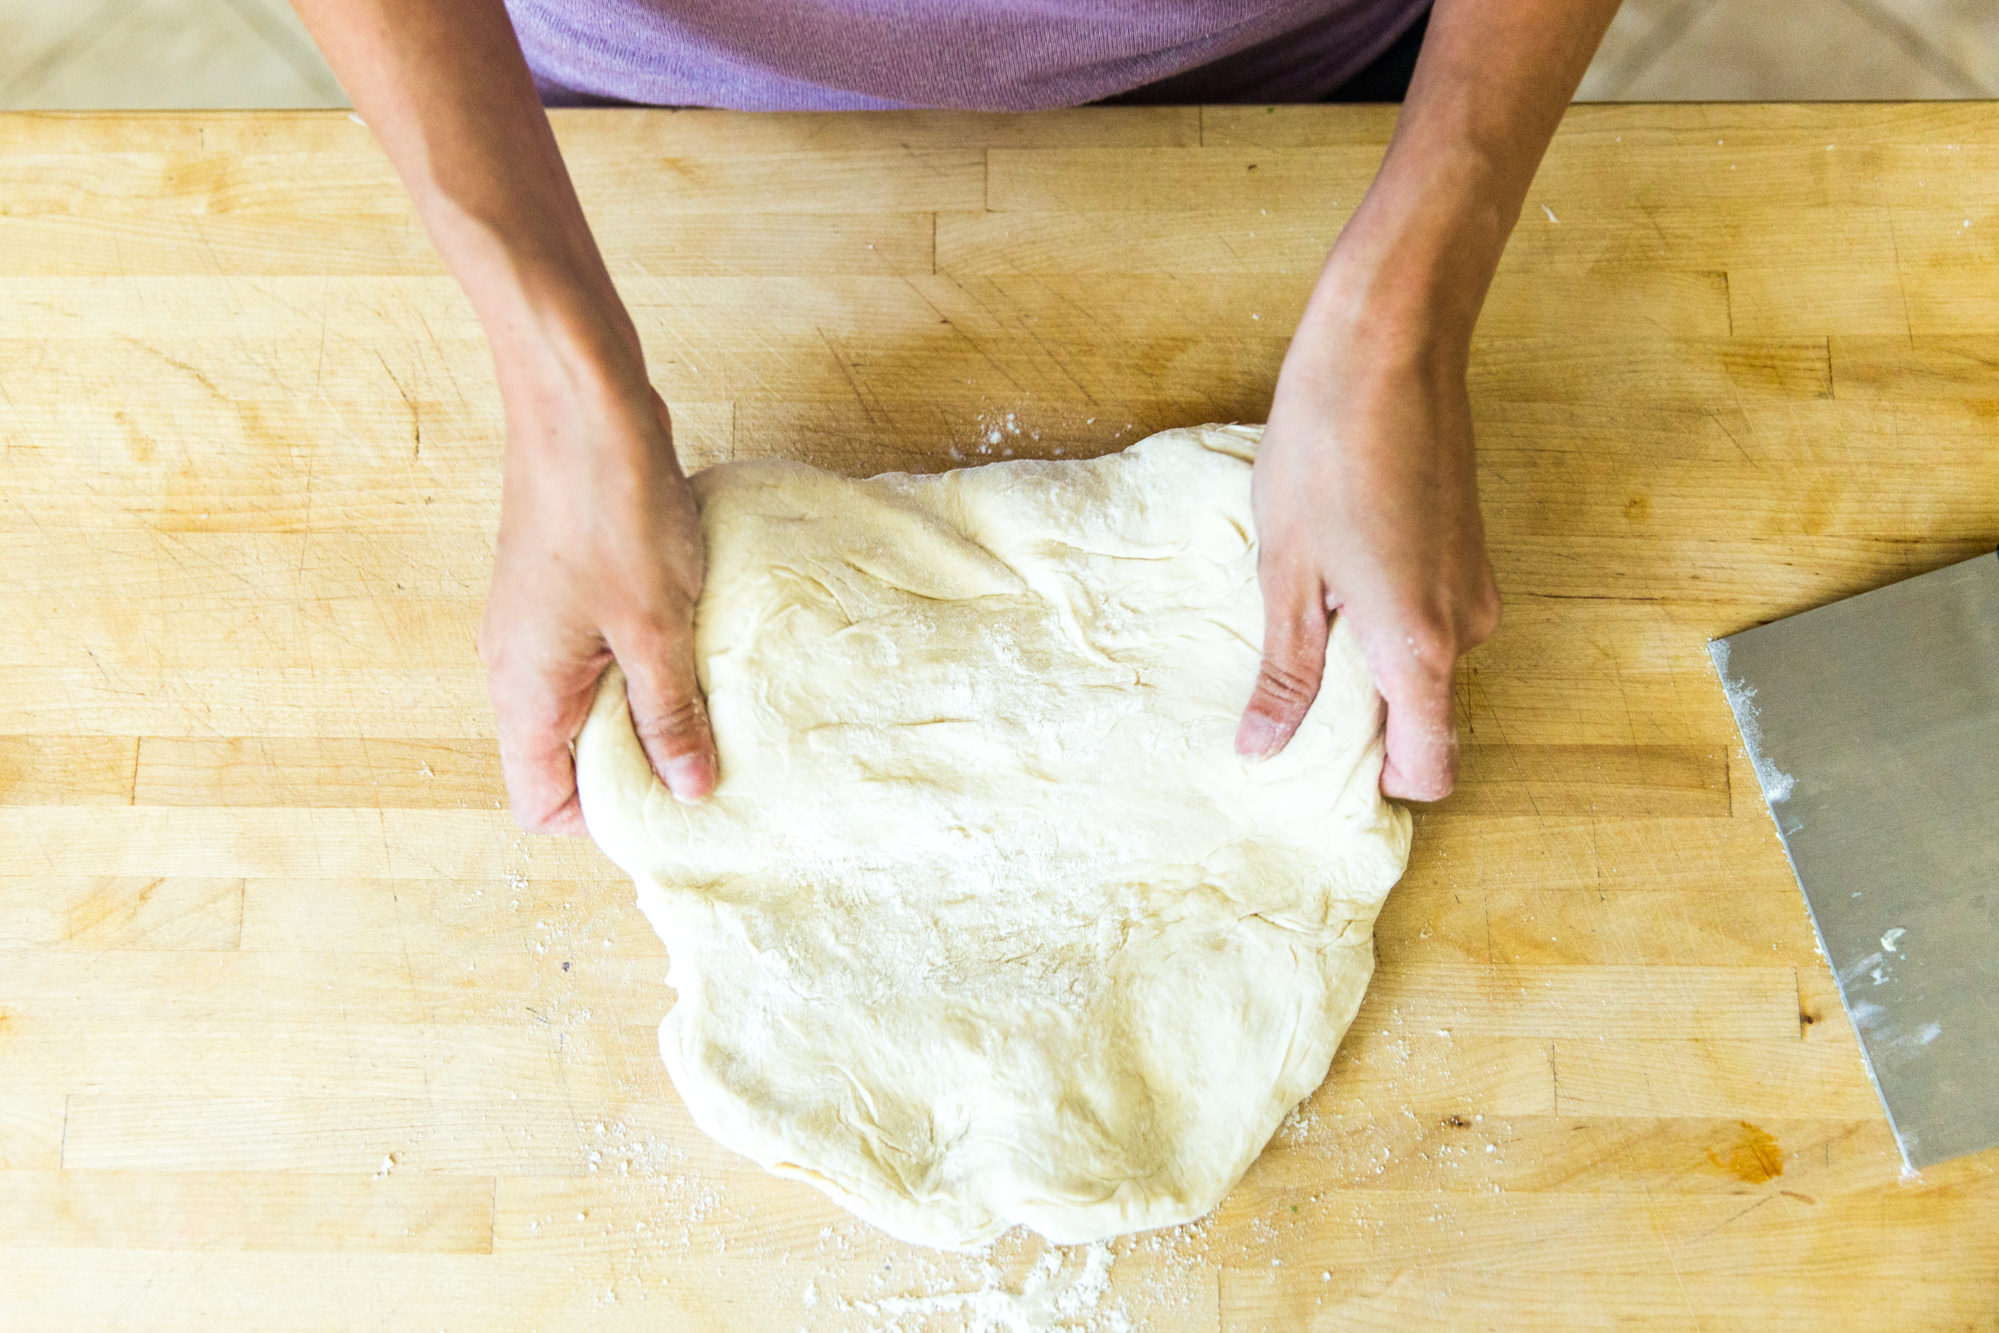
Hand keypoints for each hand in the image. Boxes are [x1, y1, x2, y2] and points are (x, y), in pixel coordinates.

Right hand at [478, 380, 717, 833]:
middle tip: (706, 751)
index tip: (672, 800)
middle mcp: (513, 665)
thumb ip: (671, 715)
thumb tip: (690, 788)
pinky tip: (692, 637)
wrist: (582, 400)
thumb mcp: (658, 629)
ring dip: (643, 703)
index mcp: (522, 691)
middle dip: (634, 762)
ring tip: (706, 692)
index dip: (604, 817)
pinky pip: (595, 650)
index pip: (539, 804)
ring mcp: (534, 622)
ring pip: (585, 700)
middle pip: (564, 756)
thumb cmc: (610, 510)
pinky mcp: (560, 584)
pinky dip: (640, 657)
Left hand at [1235, 282, 1499, 800]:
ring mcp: (1476, 582)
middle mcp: (1467, 625)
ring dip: (1369, 649)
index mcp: (1419, 646)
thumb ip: (1287, 670)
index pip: (1430, 768)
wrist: (1389, 342)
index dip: (1381, 782)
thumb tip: (1263, 750)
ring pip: (1423, 658)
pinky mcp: (1471, 546)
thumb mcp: (1286, 570)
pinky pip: (1432, 611)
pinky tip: (1336, 561)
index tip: (1319, 768)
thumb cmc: (1327, 447)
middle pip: (1422, 714)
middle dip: (1361, 710)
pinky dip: (1388, 609)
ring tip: (1307, 597)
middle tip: (1287, 671)